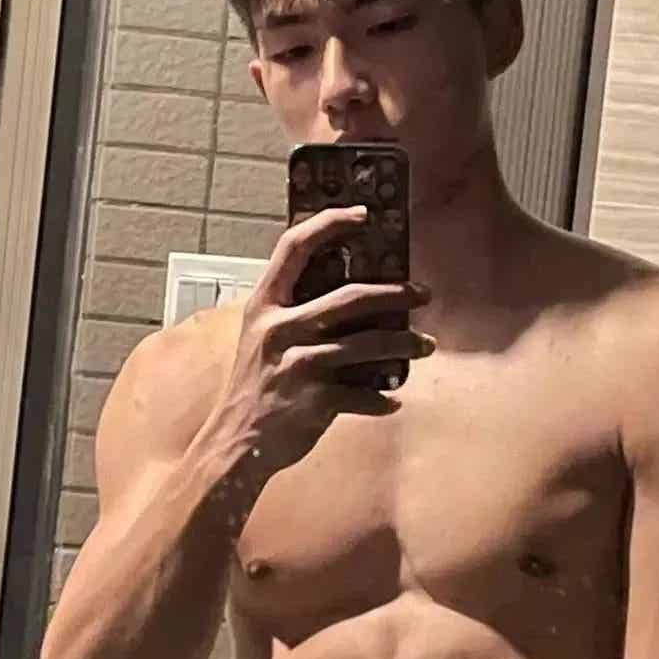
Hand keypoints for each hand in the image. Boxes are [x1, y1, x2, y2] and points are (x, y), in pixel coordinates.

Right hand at [207, 205, 432, 480]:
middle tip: (423, 294)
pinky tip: (394, 399)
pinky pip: (364, 395)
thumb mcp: (261, 338)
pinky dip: (383, 398)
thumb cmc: (255, 387)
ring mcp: (298, 365)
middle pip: (350, 297)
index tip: (364, 214)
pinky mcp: (314, 401)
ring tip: (425, 345)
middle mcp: (280, 329)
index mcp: (265, 306)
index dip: (329, 223)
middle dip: (395, 293)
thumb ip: (294, 313)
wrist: (234, 444)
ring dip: (405, 343)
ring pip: (369, 345)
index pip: (295, 247)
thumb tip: (350, 293)